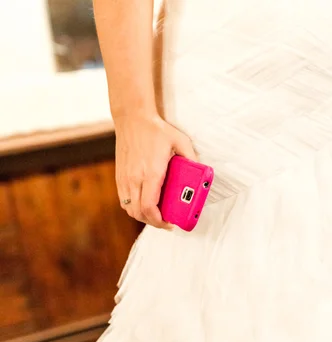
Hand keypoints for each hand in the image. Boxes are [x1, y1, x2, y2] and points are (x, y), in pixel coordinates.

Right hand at [115, 112, 196, 228]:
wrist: (132, 117)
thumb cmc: (155, 129)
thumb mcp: (180, 141)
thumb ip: (192, 159)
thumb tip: (201, 173)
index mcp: (150, 173)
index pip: (149, 207)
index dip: (159, 221)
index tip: (169, 223)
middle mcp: (134, 179)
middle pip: (139, 213)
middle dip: (153, 222)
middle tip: (166, 221)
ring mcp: (124, 178)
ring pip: (130, 209)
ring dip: (142, 216)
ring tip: (156, 215)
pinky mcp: (119, 176)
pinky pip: (124, 200)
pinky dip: (134, 207)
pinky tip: (144, 204)